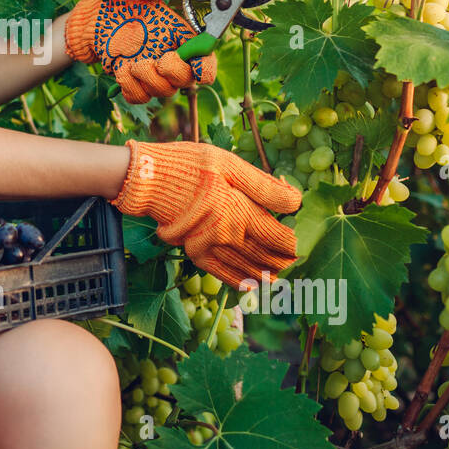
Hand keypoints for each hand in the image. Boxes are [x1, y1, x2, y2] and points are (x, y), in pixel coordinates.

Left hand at [64, 0, 215, 102]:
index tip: (197, 65)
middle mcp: (171, 56)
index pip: (206, 59)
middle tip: (161, 61)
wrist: (94, 16)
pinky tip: (122, 70)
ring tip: (133, 64)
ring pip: (164, 91)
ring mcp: (152, 71)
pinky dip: (132, 88)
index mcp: (182, 35)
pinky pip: (139, 96)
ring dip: (151, 80)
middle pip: (189, 79)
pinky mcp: (132, 80)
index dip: (206, 66)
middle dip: (177, 74)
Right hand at [109, 139, 301, 288]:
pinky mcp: (194, 251)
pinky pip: (221, 273)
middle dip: (284, 260)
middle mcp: (226, 235)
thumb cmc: (189, 165)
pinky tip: (251, 284)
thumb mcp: (229, 164)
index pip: (277, 236)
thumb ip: (264, 185)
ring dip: (266, 273)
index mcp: (239, 211)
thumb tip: (296, 201)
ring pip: (246, 267)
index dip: (294, 242)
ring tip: (280, 275)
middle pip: (265, 255)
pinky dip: (239, 280)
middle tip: (296, 262)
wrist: (146, 180)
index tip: (303, 242)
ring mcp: (209, 246)